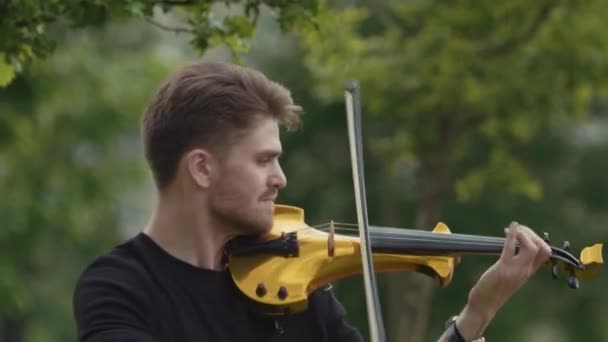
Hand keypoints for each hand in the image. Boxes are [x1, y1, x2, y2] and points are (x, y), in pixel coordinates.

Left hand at [455, 222, 551, 339]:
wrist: (485, 304)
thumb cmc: (494, 288)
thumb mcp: (510, 275)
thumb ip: (516, 263)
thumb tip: (514, 245)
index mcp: (528, 271)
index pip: (546, 253)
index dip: (537, 238)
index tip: (521, 234)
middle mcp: (526, 271)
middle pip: (542, 247)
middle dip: (531, 233)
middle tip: (517, 230)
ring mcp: (516, 270)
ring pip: (532, 246)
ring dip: (523, 233)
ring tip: (513, 230)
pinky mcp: (503, 269)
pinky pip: (511, 249)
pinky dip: (512, 236)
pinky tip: (508, 229)